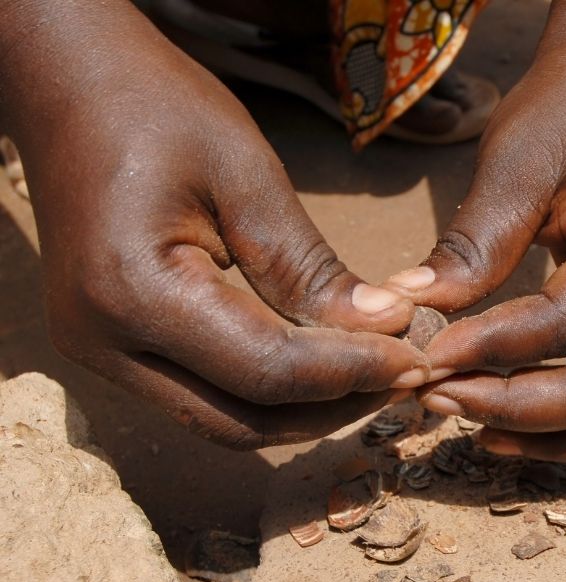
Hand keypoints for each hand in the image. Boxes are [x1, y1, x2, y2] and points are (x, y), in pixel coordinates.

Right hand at [2, 2, 427, 447]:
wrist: (66, 87)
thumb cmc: (154, 106)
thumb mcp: (245, 175)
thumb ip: (309, 267)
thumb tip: (384, 327)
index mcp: (133, 291)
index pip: (267, 370)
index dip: (350, 372)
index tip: (412, 358)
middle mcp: (105, 344)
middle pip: (243, 421)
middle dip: (332, 408)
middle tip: (398, 376)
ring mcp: (100, 357)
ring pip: (224, 423)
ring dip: (302, 413)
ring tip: (368, 377)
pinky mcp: (114, 353)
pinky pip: (205, 400)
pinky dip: (267, 397)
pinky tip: (316, 371)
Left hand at [384, 6, 565, 460]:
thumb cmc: (565, 119)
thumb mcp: (517, 161)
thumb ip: (474, 240)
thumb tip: (408, 307)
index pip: (565, 323)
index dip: (489, 348)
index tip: (424, 356)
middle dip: (511, 408)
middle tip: (435, 398)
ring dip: (545, 439)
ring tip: (468, 426)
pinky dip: (563, 433)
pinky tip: (499, 424)